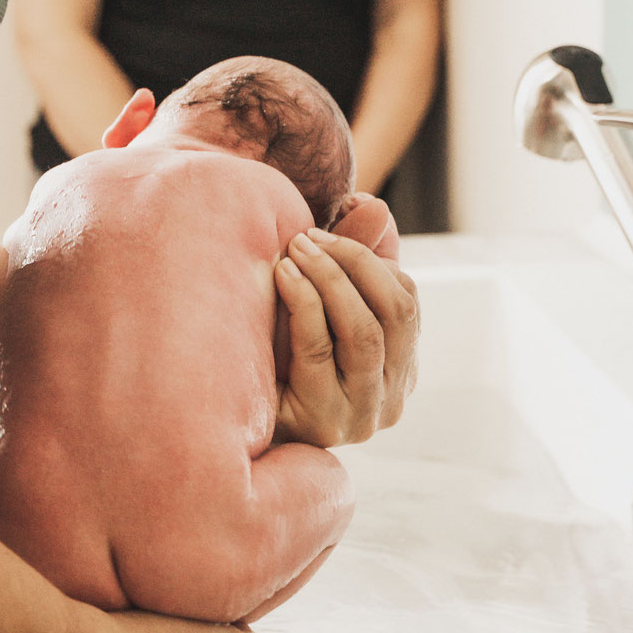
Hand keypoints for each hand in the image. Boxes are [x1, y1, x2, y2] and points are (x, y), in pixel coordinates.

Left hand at [273, 193, 418, 447]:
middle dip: (354, 263)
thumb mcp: (319, 307)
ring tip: (295, 250)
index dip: (373, 259)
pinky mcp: (323, 424)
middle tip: (309, 236)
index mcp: (400, 369)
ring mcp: (362, 416)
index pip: (407, 302)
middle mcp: (391, 398)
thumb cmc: (274, 358)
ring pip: (364, 331)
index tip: (326, 233)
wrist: (225, 428)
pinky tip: (282, 274)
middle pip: (395, 313)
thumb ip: (351, 257)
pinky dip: (304, 301)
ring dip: (330, 278)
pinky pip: (320, 349)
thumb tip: (371, 204)